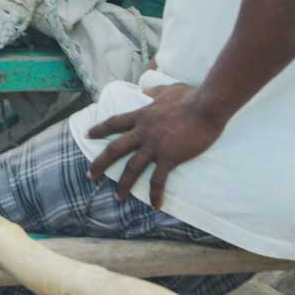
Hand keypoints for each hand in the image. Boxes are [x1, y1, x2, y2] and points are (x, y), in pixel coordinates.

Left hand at [85, 83, 225, 208]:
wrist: (207, 106)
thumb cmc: (191, 96)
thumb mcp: (168, 89)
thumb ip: (154, 91)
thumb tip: (145, 89)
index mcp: (141, 115)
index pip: (114, 122)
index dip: (99, 129)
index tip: (87, 135)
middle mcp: (143, 132)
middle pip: (114, 149)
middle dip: (99, 164)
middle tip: (90, 175)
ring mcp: (154, 146)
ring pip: (132, 169)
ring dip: (123, 185)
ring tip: (117, 197)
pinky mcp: (169, 157)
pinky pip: (158, 180)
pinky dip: (155, 194)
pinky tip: (155, 205)